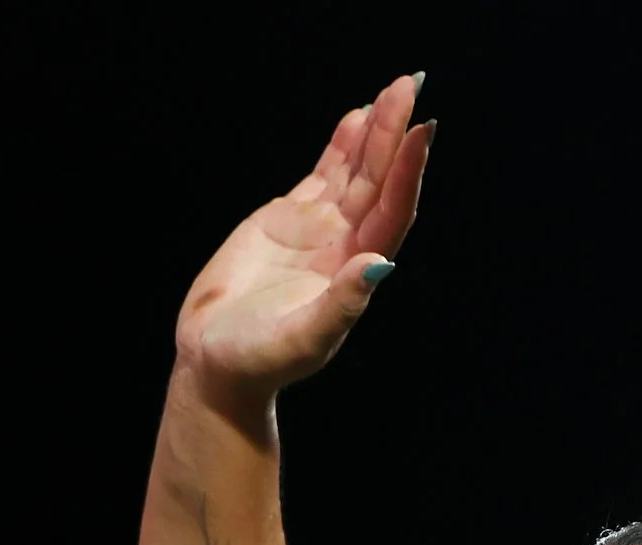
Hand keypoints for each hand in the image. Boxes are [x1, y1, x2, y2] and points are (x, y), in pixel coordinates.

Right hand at [173, 73, 432, 403]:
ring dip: (375, 134)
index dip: (408, 172)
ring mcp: (321, 231)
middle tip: (410, 85)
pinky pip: (325, 175)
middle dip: (395, 135)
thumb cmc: (261, 361)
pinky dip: (341, 147)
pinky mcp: (289, 221)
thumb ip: (343, 304)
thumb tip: (379, 264)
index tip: (422, 130)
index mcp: (357, 272)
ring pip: (356, 173)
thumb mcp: (304, 339)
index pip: (393, 212)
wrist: (218, 361)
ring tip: (393, 91)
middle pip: (380, 181)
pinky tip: (357, 118)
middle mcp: (347, 246)